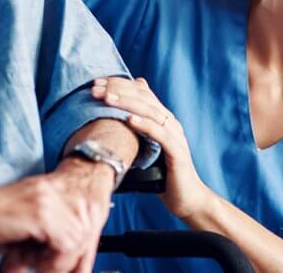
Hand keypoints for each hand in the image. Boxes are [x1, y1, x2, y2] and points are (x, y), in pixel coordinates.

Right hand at [0, 156, 112, 271]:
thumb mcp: (24, 228)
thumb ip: (46, 237)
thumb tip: (66, 259)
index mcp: (48, 190)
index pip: (84, 215)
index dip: (80, 244)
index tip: (70, 262)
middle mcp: (51, 191)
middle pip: (86, 226)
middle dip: (72, 254)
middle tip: (47, 265)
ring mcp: (47, 201)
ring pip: (79, 237)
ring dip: (61, 259)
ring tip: (38, 264)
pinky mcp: (41, 215)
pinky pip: (66, 244)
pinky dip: (54, 261)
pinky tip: (33, 262)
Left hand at [91, 77, 213, 219]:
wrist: (187, 199)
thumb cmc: (162, 175)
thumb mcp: (144, 148)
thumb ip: (134, 131)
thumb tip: (113, 117)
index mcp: (162, 118)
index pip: (140, 92)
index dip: (118, 84)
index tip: (95, 83)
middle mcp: (170, 122)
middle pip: (143, 97)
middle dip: (118, 90)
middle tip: (95, 89)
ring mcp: (175, 135)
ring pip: (150, 112)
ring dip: (127, 103)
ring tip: (107, 98)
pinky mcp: (177, 152)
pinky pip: (160, 135)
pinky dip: (144, 125)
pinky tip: (128, 119)